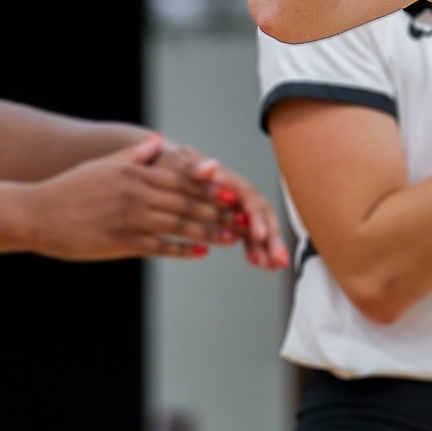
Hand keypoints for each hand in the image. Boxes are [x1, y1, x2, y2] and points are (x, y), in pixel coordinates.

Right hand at [22, 135, 233, 260]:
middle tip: (244, 218)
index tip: (234, 192)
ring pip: (180, 225)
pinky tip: (201, 252)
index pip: (183, 179)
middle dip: (220, 211)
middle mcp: (137, 194)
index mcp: (135, 172)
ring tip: (232, 237)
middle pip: (188, 202)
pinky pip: (160, 247)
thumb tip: (158, 143)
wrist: (36, 213)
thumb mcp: (104, 165)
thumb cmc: (71, 188)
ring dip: (209, 232)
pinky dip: (183, 249)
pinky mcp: (122, 242)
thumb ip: (135, 155)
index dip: (212, 187)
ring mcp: (130, 219)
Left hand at [150, 140, 290, 270]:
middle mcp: (233, 192)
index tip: (258, 235)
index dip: (256, 216)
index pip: (248, 197)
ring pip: (257, 226)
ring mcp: (232, 206)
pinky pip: (246, 234)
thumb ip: (193, 167)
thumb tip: (212, 165)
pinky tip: (258, 263)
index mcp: (222, 179)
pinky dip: (254, 248)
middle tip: (277, 258)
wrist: (154, 167)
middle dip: (271, 236)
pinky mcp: (227, 218)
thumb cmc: (164, 164)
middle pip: (260, 213)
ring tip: (271, 266)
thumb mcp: (173, 164)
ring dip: (267, 246)